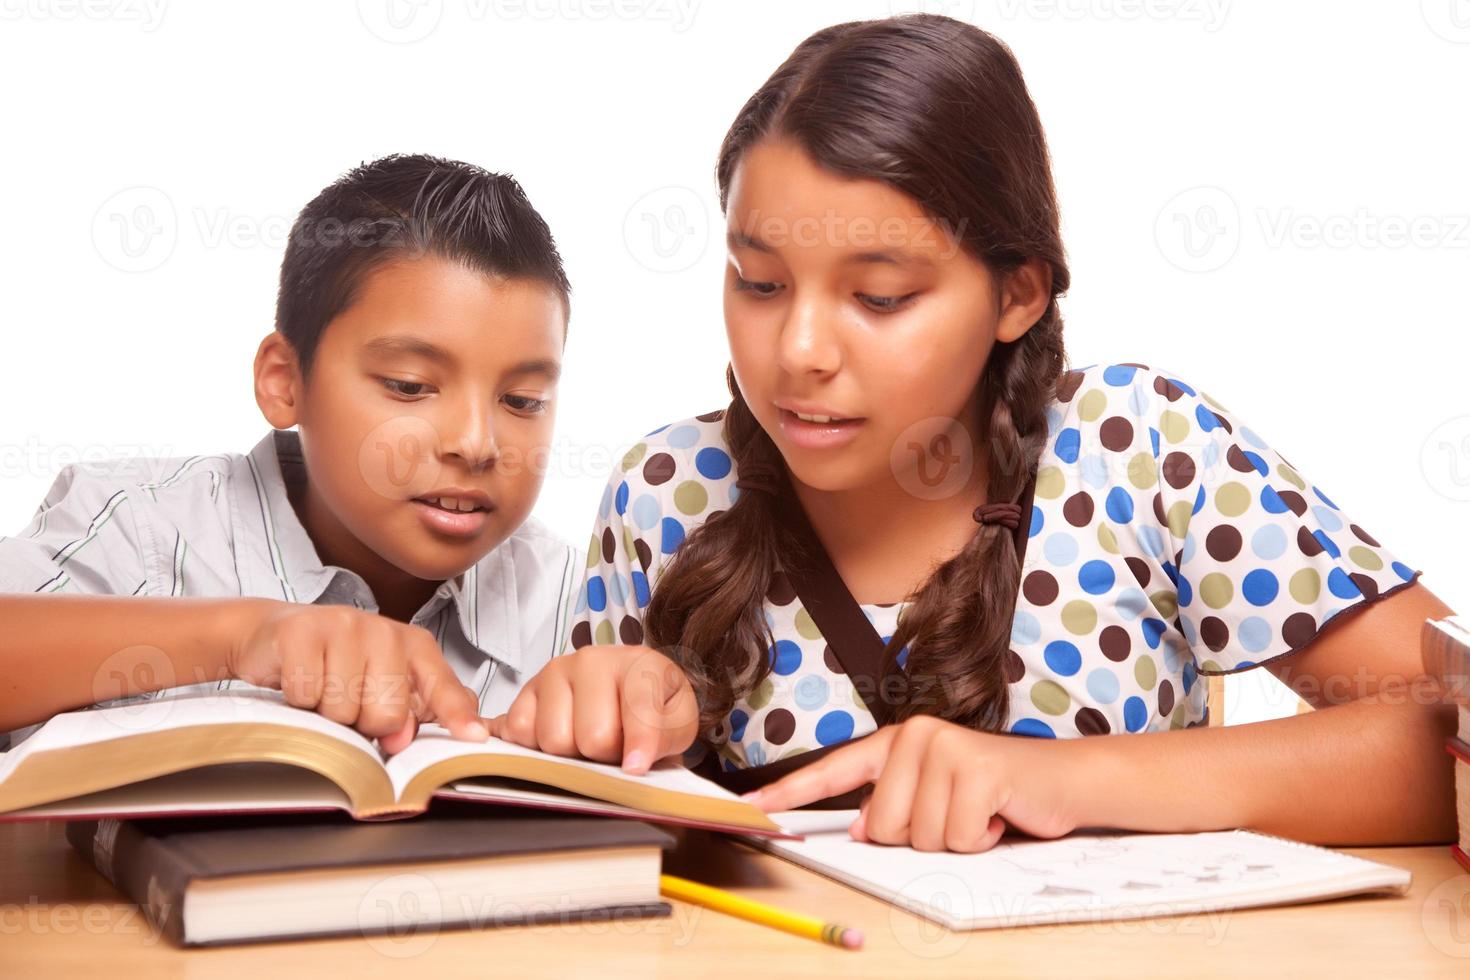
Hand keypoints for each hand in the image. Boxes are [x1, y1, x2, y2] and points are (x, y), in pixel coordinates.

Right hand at [227, 600, 487, 755]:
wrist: (276, 635)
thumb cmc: (336, 665)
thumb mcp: (381, 684)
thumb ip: (411, 711)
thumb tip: (406, 737)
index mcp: (415, 646)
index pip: (442, 687)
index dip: (457, 716)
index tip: (474, 738)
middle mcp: (385, 631)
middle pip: (387, 713)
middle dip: (364, 722)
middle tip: (350, 702)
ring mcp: (344, 625)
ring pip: (343, 708)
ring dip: (327, 712)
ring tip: (323, 689)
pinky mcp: (302, 630)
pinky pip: (306, 694)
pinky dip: (299, 700)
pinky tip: (301, 680)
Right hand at [485, 645, 697, 773]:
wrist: (623, 692)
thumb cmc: (654, 709)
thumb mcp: (678, 723)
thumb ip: (667, 738)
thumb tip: (632, 765)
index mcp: (638, 663)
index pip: (639, 708)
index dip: (639, 744)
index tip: (635, 767)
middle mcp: (592, 660)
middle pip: (593, 737)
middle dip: (605, 754)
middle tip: (614, 744)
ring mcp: (554, 671)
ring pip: (555, 740)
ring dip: (572, 753)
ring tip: (587, 737)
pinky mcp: (525, 690)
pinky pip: (521, 733)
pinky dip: (538, 747)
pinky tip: (562, 734)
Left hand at [742, 716, 1082, 851]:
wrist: (1061, 781)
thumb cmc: (996, 794)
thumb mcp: (936, 799)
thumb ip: (893, 808)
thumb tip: (863, 828)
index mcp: (897, 743)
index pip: (834, 770)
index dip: (791, 793)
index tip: (754, 807)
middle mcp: (915, 736)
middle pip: (883, 827)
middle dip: (922, 836)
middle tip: (958, 814)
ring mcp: (944, 748)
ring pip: (918, 837)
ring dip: (956, 839)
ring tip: (980, 812)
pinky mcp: (975, 768)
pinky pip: (956, 837)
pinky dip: (981, 838)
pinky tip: (998, 815)